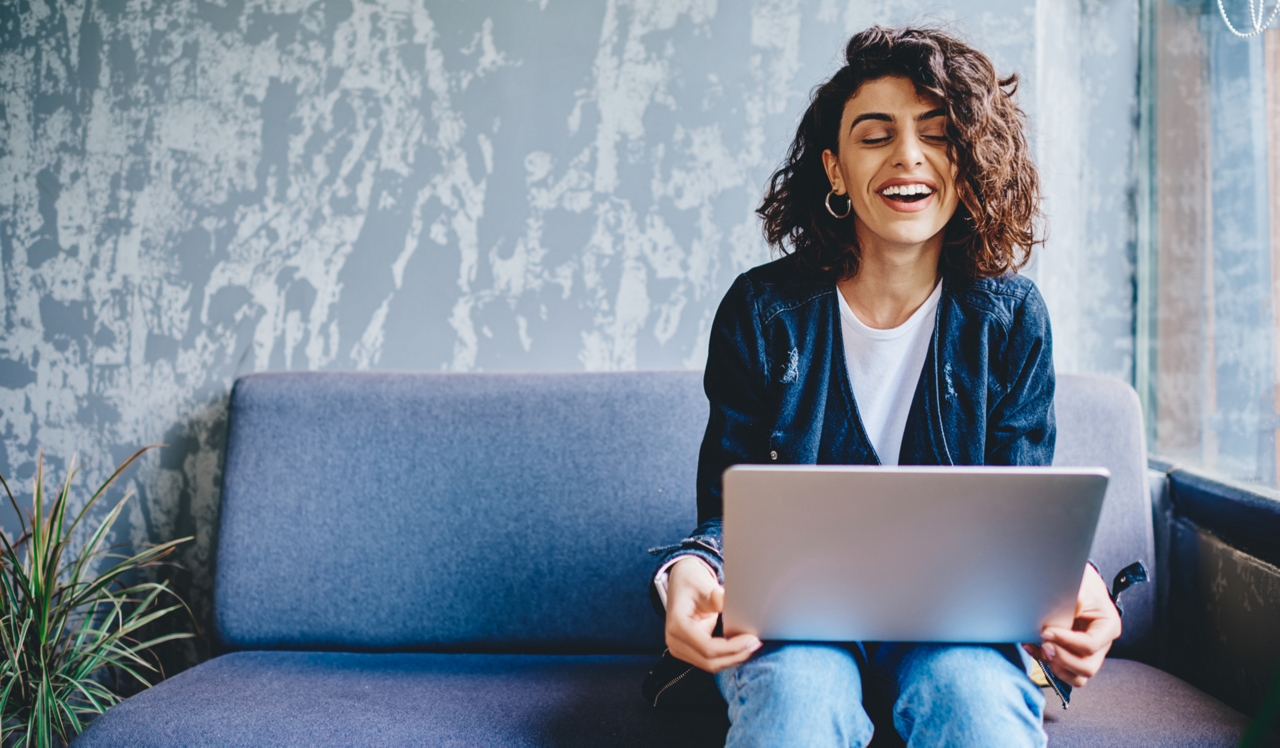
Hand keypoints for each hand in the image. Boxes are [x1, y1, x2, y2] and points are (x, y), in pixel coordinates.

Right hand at [664, 557, 761, 672]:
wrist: (681, 583)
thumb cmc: (691, 583)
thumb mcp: (703, 586)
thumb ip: (715, 597)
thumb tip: (727, 601)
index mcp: (677, 627)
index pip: (708, 648)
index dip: (732, 648)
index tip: (751, 639)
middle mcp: (675, 642)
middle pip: (710, 662)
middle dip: (736, 655)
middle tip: (755, 643)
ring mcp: (680, 649)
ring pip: (711, 665)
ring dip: (732, 658)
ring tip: (751, 645)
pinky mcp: (688, 652)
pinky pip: (709, 661)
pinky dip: (726, 656)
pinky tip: (740, 647)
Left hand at [1023, 565, 1121, 687]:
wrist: (1079, 586)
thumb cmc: (1082, 585)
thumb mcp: (1081, 587)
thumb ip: (1076, 599)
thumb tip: (1071, 607)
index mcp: (1108, 627)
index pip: (1090, 645)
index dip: (1066, 641)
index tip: (1046, 631)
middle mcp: (1102, 645)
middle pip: (1087, 668)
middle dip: (1062, 659)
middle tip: (1043, 644)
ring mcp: (1089, 654)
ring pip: (1077, 677)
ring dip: (1056, 667)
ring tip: (1040, 649)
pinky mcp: (1074, 656)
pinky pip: (1064, 673)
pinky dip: (1047, 665)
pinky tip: (1033, 648)